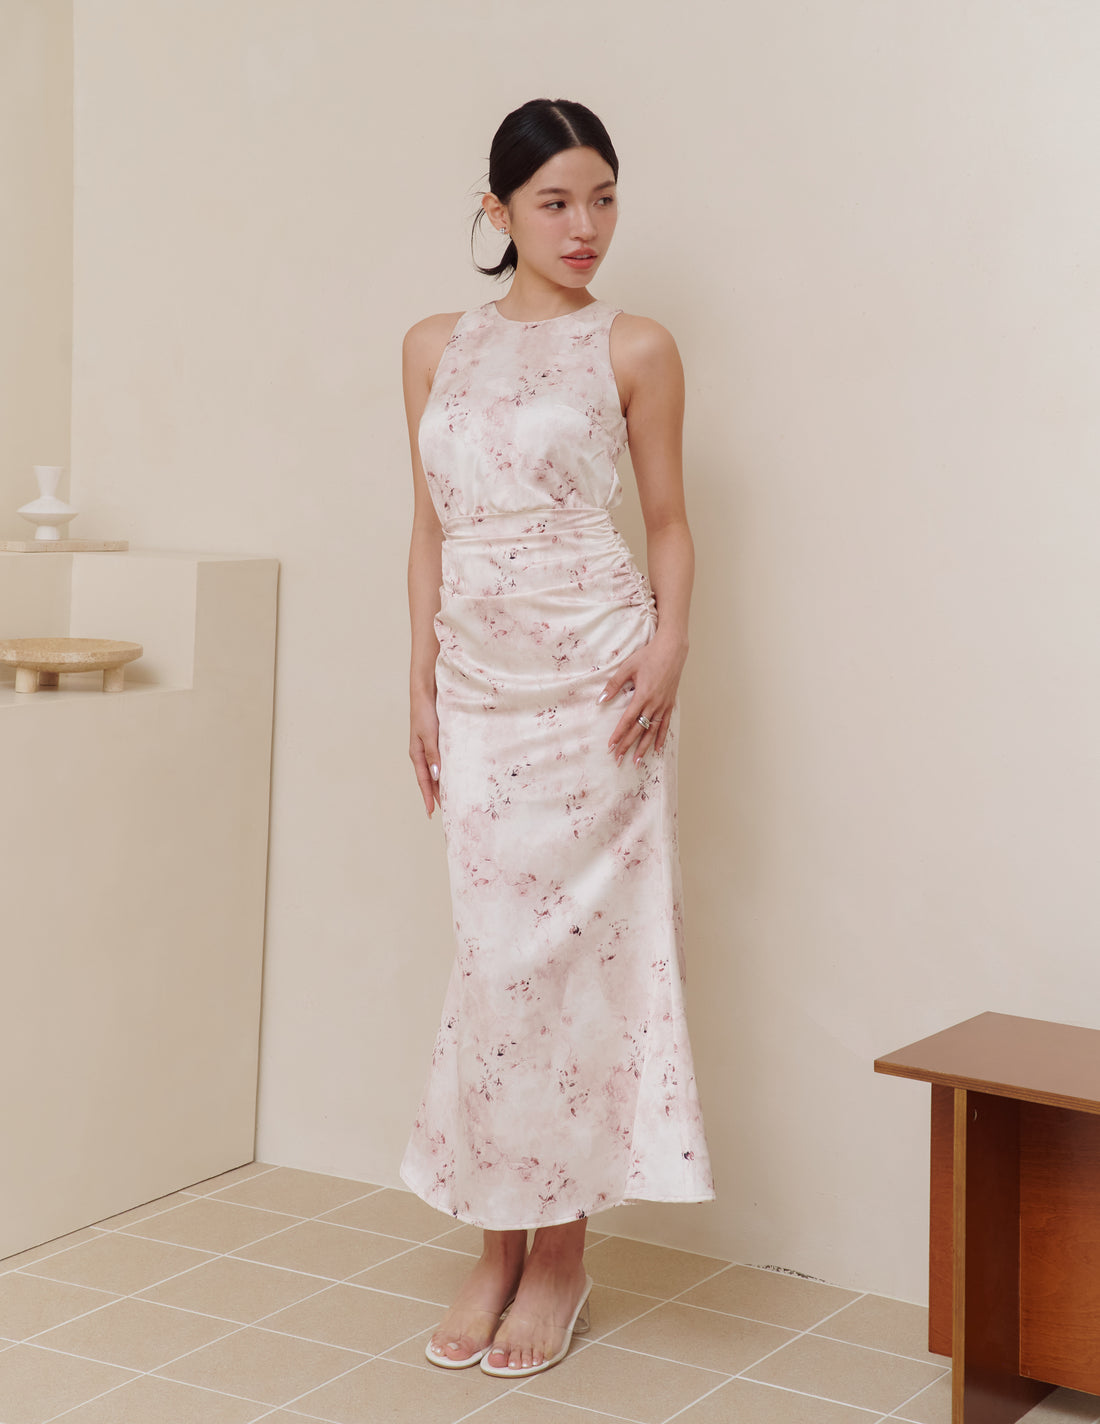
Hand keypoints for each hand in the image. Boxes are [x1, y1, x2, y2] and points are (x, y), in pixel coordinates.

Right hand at [410, 691, 440, 817]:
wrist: (426, 690)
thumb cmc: (425, 711)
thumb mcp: (429, 734)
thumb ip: (433, 754)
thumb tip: (436, 776)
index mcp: (417, 753)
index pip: (424, 781)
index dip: (428, 797)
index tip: (432, 813)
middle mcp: (422, 752)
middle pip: (429, 779)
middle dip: (435, 795)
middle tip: (446, 810)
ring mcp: (429, 746)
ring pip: (435, 770)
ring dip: (441, 783)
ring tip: (451, 797)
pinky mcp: (437, 739)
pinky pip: (441, 759)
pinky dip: (446, 770)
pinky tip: (454, 773)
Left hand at [600, 635, 686, 766]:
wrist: (672, 650)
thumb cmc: (648, 656)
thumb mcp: (627, 668)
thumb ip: (614, 685)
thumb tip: (600, 700)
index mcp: (642, 696)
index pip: (627, 720)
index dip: (618, 734)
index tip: (611, 746)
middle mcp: (654, 704)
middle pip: (638, 730)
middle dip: (627, 746)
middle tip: (618, 759)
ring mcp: (663, 705)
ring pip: (652, 731)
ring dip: (643, 747)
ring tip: (637, 762)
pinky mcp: (670, 704)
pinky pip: (665, 725)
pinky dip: (660, 737)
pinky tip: (656, 748)